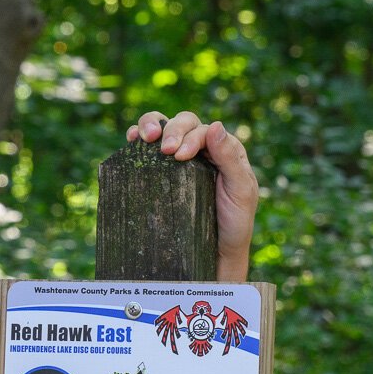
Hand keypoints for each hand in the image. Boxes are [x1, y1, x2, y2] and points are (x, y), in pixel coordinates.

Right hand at [126, 111, 258, 280]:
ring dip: (152, 124)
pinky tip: (132, 140)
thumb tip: (215, 125)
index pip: (205, 131)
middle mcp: (204, 148)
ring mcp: (182, 158)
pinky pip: (150, 147)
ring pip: (166, 126)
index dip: (191, 137)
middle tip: (164, 150)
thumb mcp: (241, 190)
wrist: (217, 250)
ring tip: (143, 137)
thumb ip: (230, 158)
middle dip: (172, 131)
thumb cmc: (234, 221)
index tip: (179, 156)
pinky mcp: (164, 171)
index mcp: (225, 150)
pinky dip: (139, 138)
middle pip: (185, 123)